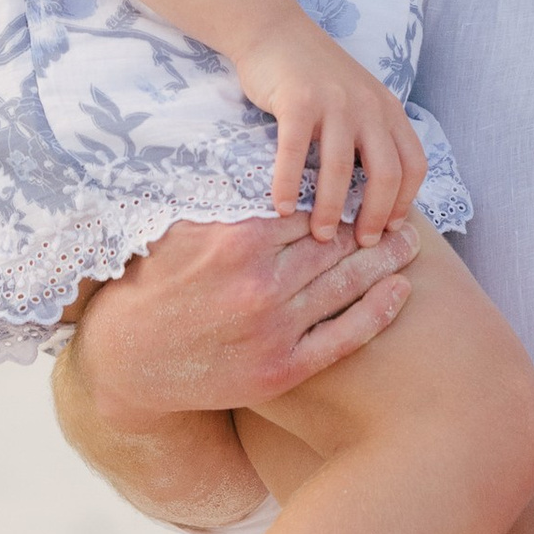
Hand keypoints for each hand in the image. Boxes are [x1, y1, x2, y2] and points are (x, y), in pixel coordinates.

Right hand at [71, 210, 420, 440]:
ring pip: (345, 285)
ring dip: (384, 262)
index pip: (306, 209)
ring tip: (408, 243)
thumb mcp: (178, 233)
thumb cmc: (150, 289)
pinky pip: (344, 337)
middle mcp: (260, 285)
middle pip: (334, 245)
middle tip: (403, 213)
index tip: (363, 186)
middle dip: (372, 225)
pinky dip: (377, 311)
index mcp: (236, 242)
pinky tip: (399, 290)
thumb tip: (265, 163)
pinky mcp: (282, 370)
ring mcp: (274, 331)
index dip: (339, 197)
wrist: (125, 364)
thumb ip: (225, 202)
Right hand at [232, 3, 428, 239]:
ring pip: (340, 169)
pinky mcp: (298, 100)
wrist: (276, 32)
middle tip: (361, 243)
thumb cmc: (315, 77)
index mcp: (389, 110)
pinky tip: (283, 208)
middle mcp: (369, 106)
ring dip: (332, 209)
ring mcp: (335, 102)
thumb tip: (377, 197)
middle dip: (376, 215)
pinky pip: (296, 153)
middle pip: (386, 172)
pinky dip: (289, 186)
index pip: (414, 164)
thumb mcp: (358, 101)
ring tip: (321, 236)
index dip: (405, 201)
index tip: (389, 229)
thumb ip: (370, 138)